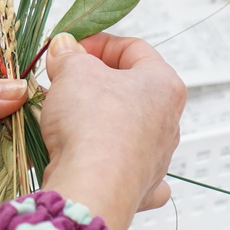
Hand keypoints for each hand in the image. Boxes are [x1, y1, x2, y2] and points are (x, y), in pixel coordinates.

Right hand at [39, 33, 185, 229]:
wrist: (91, 187)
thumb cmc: (92, 125)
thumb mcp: (73, 71)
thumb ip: (69, 55)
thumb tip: (65, 49)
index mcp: (163, 84)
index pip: (133, 48)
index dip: (97, 43)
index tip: (71, 48)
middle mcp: (168, 120)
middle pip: (129, 87)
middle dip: (92, 80)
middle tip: (62, 79)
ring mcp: (157, 155)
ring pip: (126, 125)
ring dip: (94, 115)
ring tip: (61, 114)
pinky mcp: (141, 185)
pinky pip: (128, 165)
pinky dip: (112, 159)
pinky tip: (97, 157)